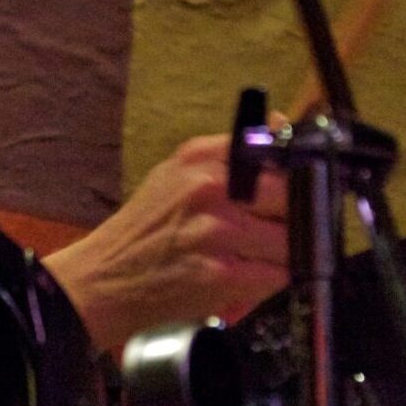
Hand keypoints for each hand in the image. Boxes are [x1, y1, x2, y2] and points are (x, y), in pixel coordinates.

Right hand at [41, 132, 287, 351]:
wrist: (104, 278)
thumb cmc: (143, 229)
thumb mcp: (176, 174)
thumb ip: (229, 153)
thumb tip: (282, 123)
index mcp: (198, 157)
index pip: (274, 149)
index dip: (297, 171)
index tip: (301, 185)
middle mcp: (207, 186)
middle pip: (290, 195)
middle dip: (294, 217)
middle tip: (277, 230)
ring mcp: (216, 229)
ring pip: (290, 240)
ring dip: (284, 255)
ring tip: (258, 258)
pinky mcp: (221, 273)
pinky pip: (276, 275)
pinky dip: (271, 281)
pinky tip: (249, 279)